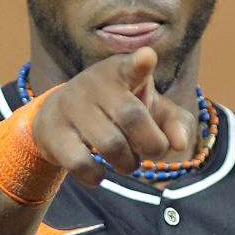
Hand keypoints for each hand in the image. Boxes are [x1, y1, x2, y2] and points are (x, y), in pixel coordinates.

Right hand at [31, 48, 195, 184]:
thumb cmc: (115, 111)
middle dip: (152, 145)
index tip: (148, 58)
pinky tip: (99, 172)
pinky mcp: (54, 133)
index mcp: (121, 71)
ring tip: (127, 162)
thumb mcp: (149, 109)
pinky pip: (81, 163)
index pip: (131, 65)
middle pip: (132, 116)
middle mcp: (94, 84)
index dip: (141, 64)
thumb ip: (175, 123)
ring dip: (128, 163)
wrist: (57, 117)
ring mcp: (71, 106)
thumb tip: (181, 145)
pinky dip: (97, 176)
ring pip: (110, 144)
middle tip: (153, 151)